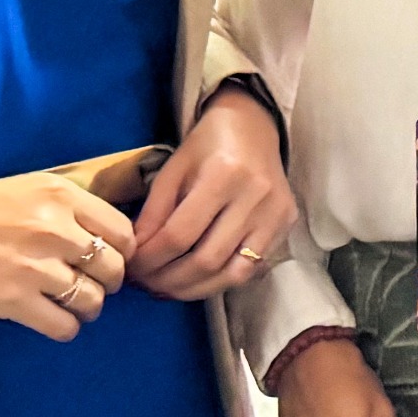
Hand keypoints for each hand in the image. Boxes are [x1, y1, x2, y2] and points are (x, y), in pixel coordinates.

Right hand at [0, 173, 130, 340]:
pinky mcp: (13, 299)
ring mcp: (34, 265)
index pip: (121, 231)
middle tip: (88, 285)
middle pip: (113, 268)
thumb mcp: (22, 190)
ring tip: (68, 304)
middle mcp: (53, 227)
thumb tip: (104, 238)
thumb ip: (64, 209)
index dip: (119, 252)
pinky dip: (64, 328)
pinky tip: (49, 319)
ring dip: (85, 308)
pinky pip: (64, 326)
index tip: (106, 261)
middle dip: (106, 283)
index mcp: (58, 194)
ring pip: (93, 300)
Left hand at [131, 89, 296, 299]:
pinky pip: (252, 270)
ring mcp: (275, 215)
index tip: (131, 268)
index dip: (150, 259)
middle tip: (145, 283)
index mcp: (223, 174)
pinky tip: (196, 281)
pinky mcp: (286, 227)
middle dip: (168, 280)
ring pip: (232, 274)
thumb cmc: (207, 145)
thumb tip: (136, 255)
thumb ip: (154, 213)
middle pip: (206, 259)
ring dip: (194, 289)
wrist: (253, 127)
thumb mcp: (172, 170)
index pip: (180, 234)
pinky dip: (220, 282)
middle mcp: (255, 197)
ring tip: (167, 289)